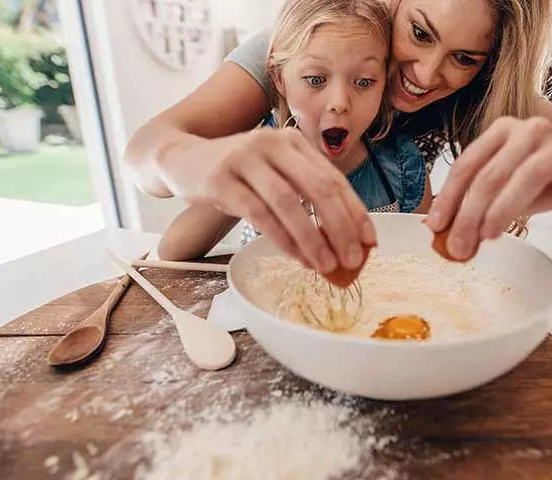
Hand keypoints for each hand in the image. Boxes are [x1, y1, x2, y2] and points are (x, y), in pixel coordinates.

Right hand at [157, 128, 375, 272]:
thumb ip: (304, 194)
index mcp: (293, 142)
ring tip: (326, 266)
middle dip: (341, 227)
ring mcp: (245, 159)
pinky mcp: (221, 179)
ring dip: (312, 238)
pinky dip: (281, 238)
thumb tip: (342, 237)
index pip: (334, 179)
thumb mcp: (273, 172)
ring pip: (289, 203)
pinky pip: (259, 214)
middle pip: (318, 188)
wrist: (181, 158)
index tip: (370, 240)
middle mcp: (272, 144)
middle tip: (353, 259)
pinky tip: (296, 257)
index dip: (355, 211)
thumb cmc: (236, 172)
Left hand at [424, 116, 551, 260]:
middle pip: (484, 174)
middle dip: (465, 214)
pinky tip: (508, 226)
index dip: (447, 197)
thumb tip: (446, 233)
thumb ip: (483, 206)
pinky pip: (538, 176)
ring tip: (480, 239)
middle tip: (456, 245)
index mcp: (500, 133)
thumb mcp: (512, 193)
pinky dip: (517, 203)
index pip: (465, 166)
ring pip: (508, 176)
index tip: (433, 225)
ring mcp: (549, 134)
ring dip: (490, 212)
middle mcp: (522, 128)